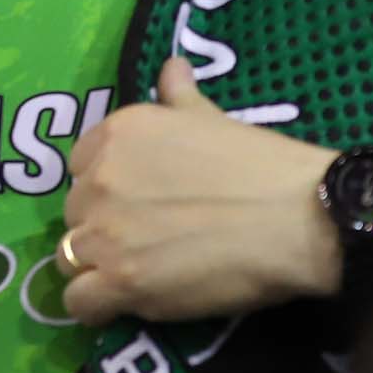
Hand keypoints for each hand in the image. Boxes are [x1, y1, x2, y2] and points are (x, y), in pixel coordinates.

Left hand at [60, 57, 341, 324]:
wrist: (303, 218)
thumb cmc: (264, 167)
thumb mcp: (214, 118)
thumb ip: (180, 96)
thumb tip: (172, 65)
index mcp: (117, 134)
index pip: (79, 168)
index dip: (106, 190)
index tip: (138, 202)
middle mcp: (99, 179)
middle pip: (74, 214)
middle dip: (102, 228)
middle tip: (148, 239)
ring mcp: (105, 232)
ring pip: (69, 258)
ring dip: (96, 268)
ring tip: (139, 273)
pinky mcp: (119, 281)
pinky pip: (78, 302)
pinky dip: (96, 306)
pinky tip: (125, 303)